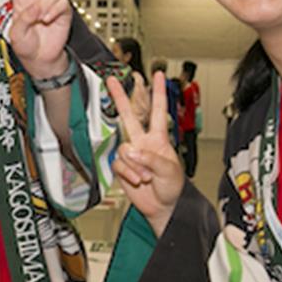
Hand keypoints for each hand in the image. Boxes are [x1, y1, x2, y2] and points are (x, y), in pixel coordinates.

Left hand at [0, 0, 72, 78]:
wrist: (41, 59)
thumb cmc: (26, 47)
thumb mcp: (16, 33)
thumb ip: (24, 18)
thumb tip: (37, 7)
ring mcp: (50, 1)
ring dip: (46, 4)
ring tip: (42, 19)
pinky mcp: (63, 10)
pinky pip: (61, 2)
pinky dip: (54, 10)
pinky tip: (49, 19)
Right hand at [106, 71, 185, 235]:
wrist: (163, 206)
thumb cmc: (172, 187)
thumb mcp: (169, 170)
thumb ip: (151, 158)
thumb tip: (132, 151)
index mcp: (159, 138)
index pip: (158, 111)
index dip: (158, 92)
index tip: (157, 74)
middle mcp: (143, 142)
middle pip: (129, 116)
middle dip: (120, 97)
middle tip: (110, 80)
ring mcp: (132, 155)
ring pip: (124, 149)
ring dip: (135, 165)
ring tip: (146, 177)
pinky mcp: (122, 168)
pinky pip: (119, 165)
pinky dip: (128, 174)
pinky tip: (137, 180)